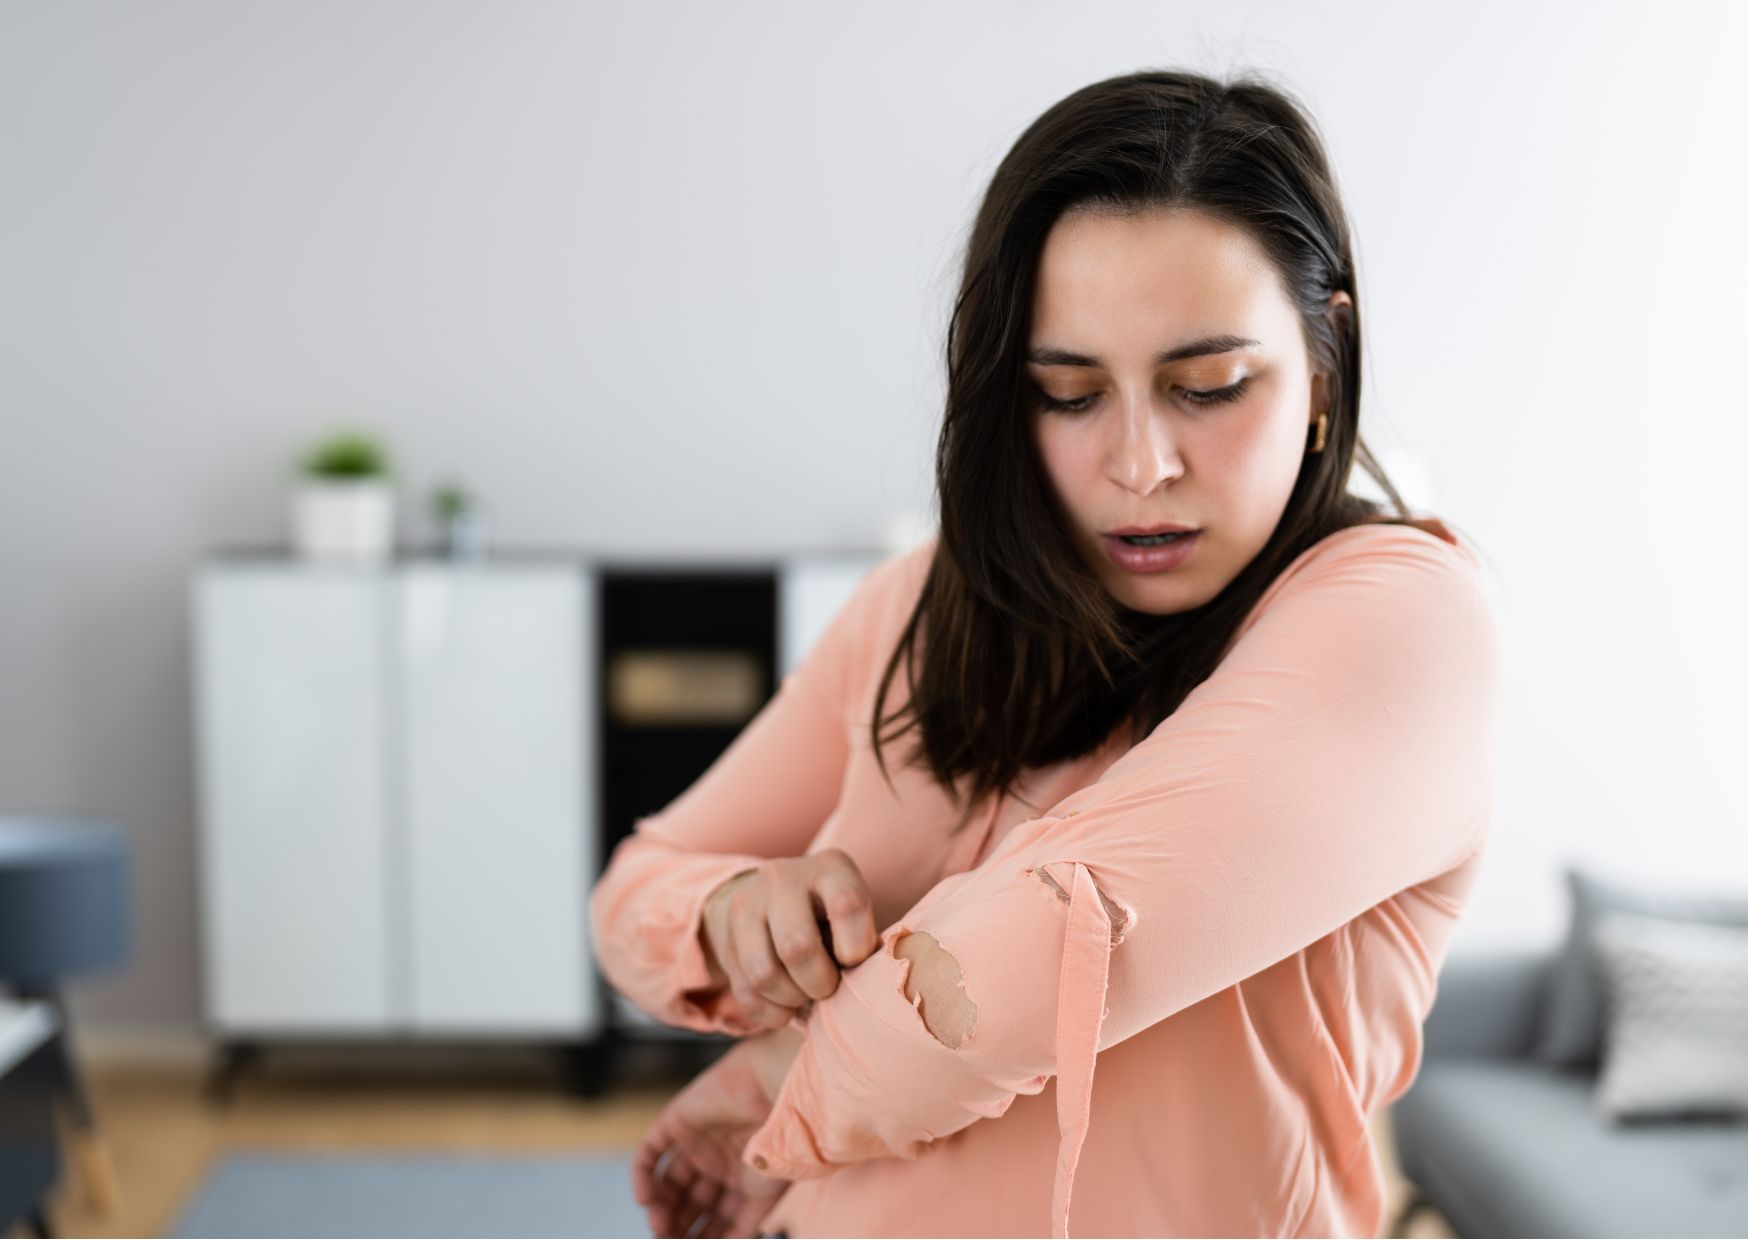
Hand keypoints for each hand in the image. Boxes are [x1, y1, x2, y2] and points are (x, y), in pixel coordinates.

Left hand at [633, 1026, 805, 1238]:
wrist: (778, 1095)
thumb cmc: (781, 1144)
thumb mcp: (764, 1198)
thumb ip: (743, 1227)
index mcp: (740, 1177)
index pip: (712, 1214)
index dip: (701, 1236)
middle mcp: (717, 1160)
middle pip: (688, 1202)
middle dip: (677, 1225)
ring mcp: (696, 1141)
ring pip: (667, 1182)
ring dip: (659, 1207)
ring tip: (659, 1226)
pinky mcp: (677, 1121)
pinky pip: (650, 1152)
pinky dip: (642, 1177)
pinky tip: (645, 1200)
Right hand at [699, 848, 880, 1031]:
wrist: (773, 899)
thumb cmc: (833, 916)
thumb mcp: (857, 915)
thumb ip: (863, 944)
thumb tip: (860, 985)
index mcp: (829, 868)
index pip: (847, 905)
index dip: (856, 947)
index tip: (854, 961)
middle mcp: (782, 878)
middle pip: (797, 947)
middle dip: (820, 983)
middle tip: (829, 987)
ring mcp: (747, 905)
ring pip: (764, 974)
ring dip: (792, 1000)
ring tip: (806, 994)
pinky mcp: (726, 936)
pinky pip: (745, 992)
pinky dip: (771, 1012)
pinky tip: (786, 1005)